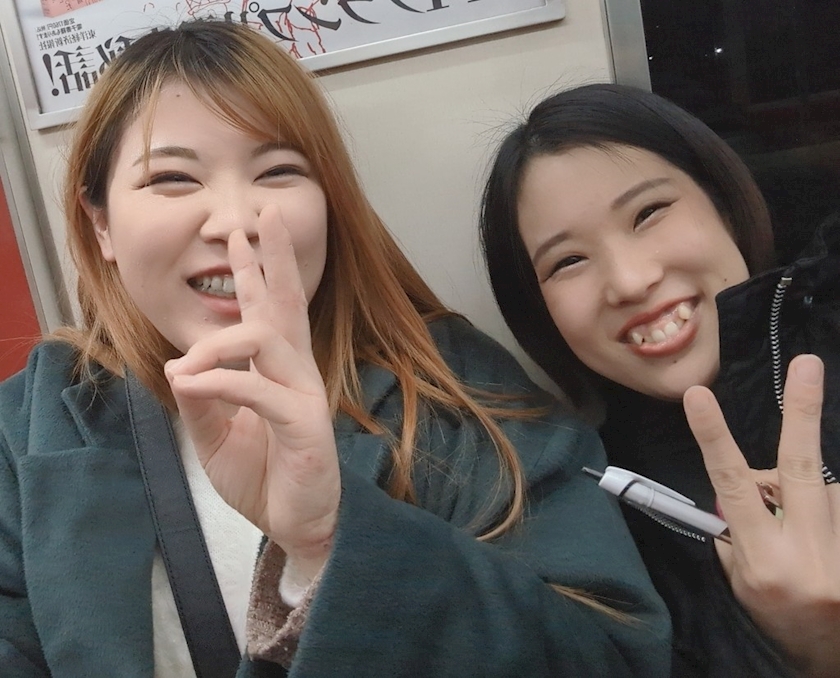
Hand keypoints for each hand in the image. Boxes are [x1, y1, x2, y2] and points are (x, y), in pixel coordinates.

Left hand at [165, 205, 339, 574]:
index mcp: (278, 370)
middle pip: (287, 303)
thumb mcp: (217, 436)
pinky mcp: (304, 423)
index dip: (258, 270)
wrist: (296, 524)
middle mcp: (296, 371)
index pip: (270, 310)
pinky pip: (256, 391)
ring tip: (186, 362)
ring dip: (218, 342)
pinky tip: (190, 383)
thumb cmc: (263, 477)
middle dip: (272, 258)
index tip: (244, 233)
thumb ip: (202, 400)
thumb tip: (181, 368)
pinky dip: (219, 384)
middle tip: (262, 214)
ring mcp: (304, 394)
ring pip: (266, 339)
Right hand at [684, 355, 839, 676]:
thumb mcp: (743, 580)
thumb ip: (740, 530)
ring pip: (823, 488)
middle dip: (803, 413)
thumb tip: (742, 486)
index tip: (698, 397)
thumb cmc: (778, 618)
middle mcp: (809, 552)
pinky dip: (825, 508)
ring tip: (805, 535)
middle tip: (809, 365)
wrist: (835, 655)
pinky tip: (823, 539)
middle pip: (802, 468)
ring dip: (805, 496)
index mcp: (766, 561)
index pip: (733, 486)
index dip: (714, 437)